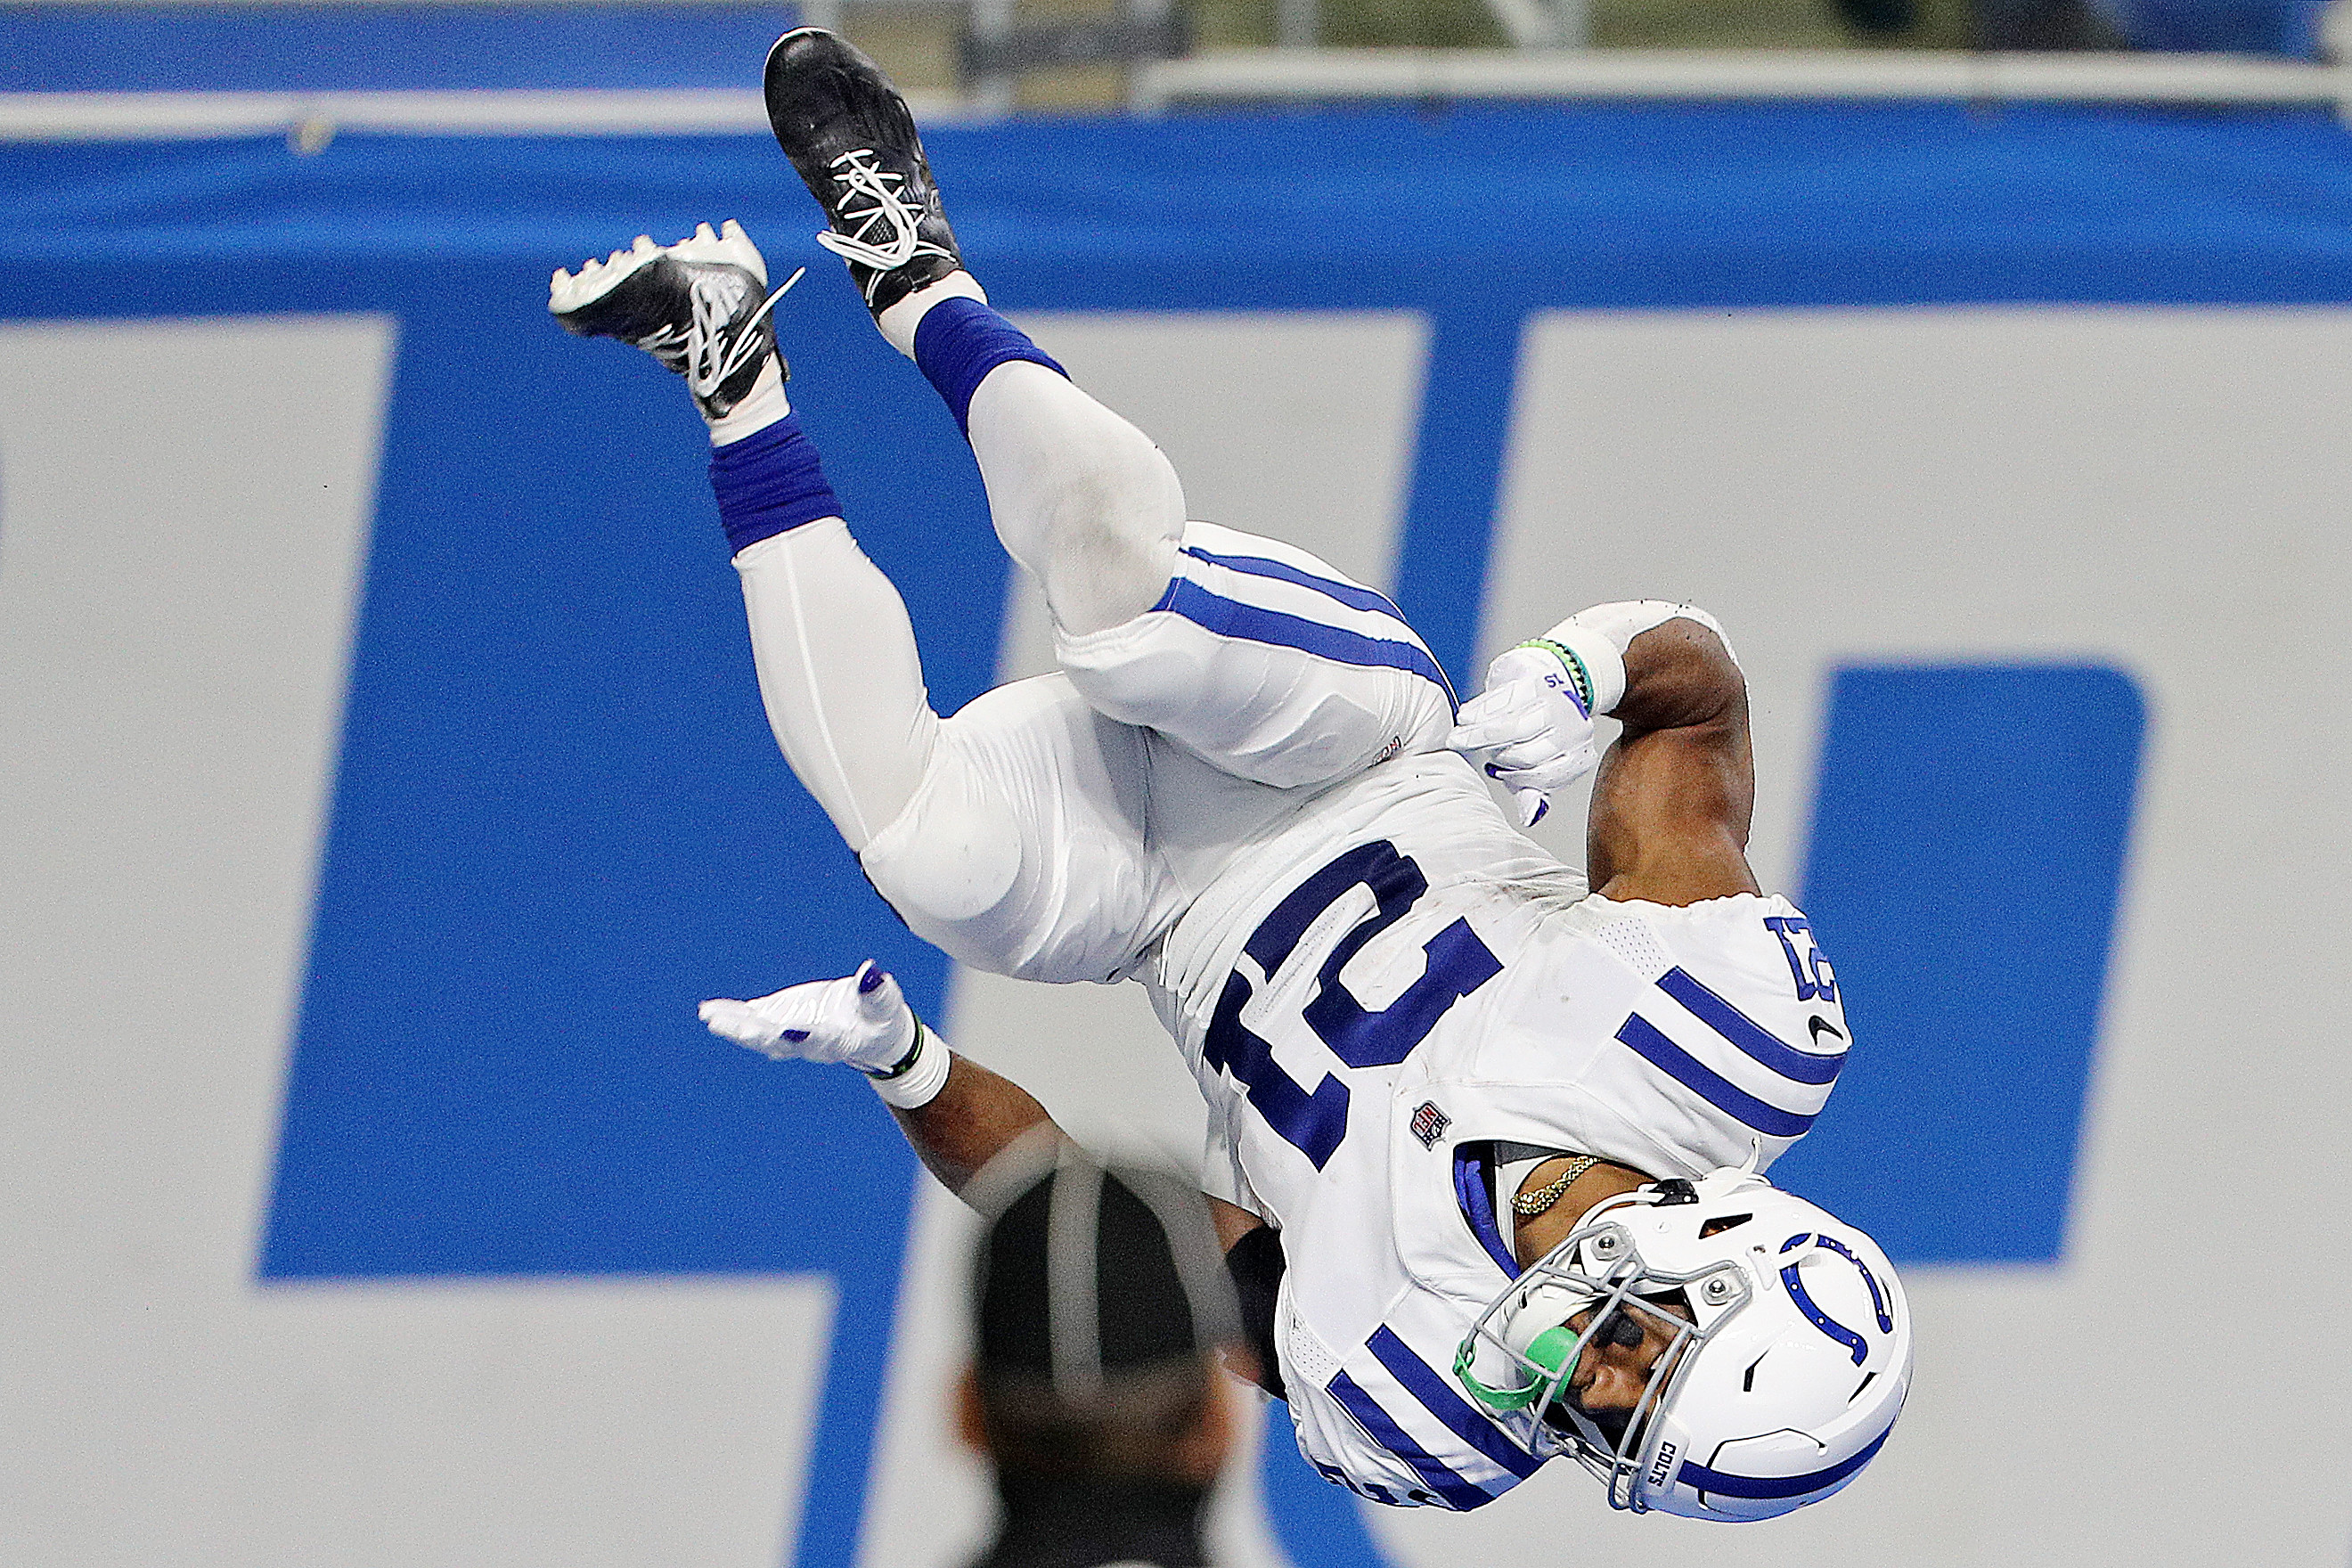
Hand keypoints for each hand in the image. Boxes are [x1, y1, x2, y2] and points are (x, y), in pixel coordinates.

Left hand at [699, 961, 916, 1072]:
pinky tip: (711, 1010)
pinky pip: (752, 1019)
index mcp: (838, 1041)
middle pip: (779, 1041)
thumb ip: (877, 993)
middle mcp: (808, 1042)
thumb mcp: (886, 1005)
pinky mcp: (780, 1019)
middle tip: (733, 1028)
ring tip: (709, 1017)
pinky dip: (732, 1015)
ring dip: (734, 1026)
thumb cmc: (881, 1018)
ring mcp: (790, 1032)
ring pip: (758, 1033)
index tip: (791, 1029)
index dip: (805, 1036)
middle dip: (755, 1034)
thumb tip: (872, 973)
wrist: (868, 1030)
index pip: (820, 1040)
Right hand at [1447, 644, 1600, 827]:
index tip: (1496, 771)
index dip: (1515, 777)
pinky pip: (1502, 700)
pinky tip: (1466, 717)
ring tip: (1461, 737)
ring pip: (1511, 728)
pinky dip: (1479, 711)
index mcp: (1577, 752)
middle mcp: (1571, 729)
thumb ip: (1534, 787)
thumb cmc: (1547, 725)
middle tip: (1476, 752)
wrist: (1566, 673)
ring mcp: (1556, 703)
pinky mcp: (1538, 679)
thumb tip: (1529, 816)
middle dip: (1496, 755)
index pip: (1541, 776)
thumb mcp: (1543, 759)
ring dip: (1479, 735)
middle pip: (1524, 753)